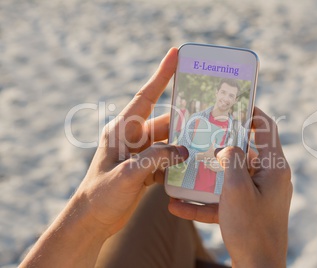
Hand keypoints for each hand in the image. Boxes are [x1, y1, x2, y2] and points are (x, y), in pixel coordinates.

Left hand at [21, 48, 187, 267]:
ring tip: (206, 143)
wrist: (92, 221)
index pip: (146, 97)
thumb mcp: (126, 175)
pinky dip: (178, 163)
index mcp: (122, 130)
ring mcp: (139, 153)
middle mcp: (131, 137)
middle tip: (210, 114)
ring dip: (184, 144)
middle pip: (164, 122)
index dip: (161, 75)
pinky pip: (166, 159)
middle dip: (185, 120)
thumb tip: (183, 151)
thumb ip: (155, 159)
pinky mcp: (144, 168)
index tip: (175, 55)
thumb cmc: (101, 195)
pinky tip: (192, 168)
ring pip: (168, 142)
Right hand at [169, 107, 291, 267]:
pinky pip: (224, 200)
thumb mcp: (237, 189)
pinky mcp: (247, 210)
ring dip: (208, 173)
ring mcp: (258, 194)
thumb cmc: (251, 228)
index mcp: (273, 167)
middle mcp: (268, 177)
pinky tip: (177, 206)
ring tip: (185, 165)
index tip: (230, 103)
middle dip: (221, 141)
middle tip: (200, 131)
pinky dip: (205, 201)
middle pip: (245, 150)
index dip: (250, 112)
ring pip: (230, 175)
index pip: (266, 128)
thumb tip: (227, 146)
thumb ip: (232, 159)